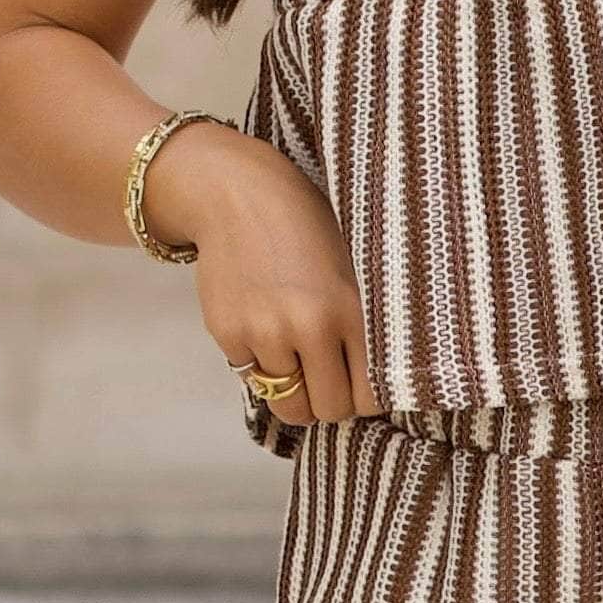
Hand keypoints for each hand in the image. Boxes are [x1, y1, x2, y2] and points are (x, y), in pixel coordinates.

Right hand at [148, 119, 381, 426]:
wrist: (235, 193)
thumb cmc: (305, 225)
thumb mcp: (353, 266)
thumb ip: (363, 322)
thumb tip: (374, 385)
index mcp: (349, 309)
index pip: (369, 396)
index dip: (367, 397)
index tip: (362, 383)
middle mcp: (307, 326)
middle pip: (328, 410)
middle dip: (330, 400)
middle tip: (328, 377)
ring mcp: (263, 333)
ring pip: (289, 405)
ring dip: (295, 390)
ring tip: (297, 356)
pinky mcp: (228, 335)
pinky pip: (252, 379)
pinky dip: (261, 366)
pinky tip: (264, 327)